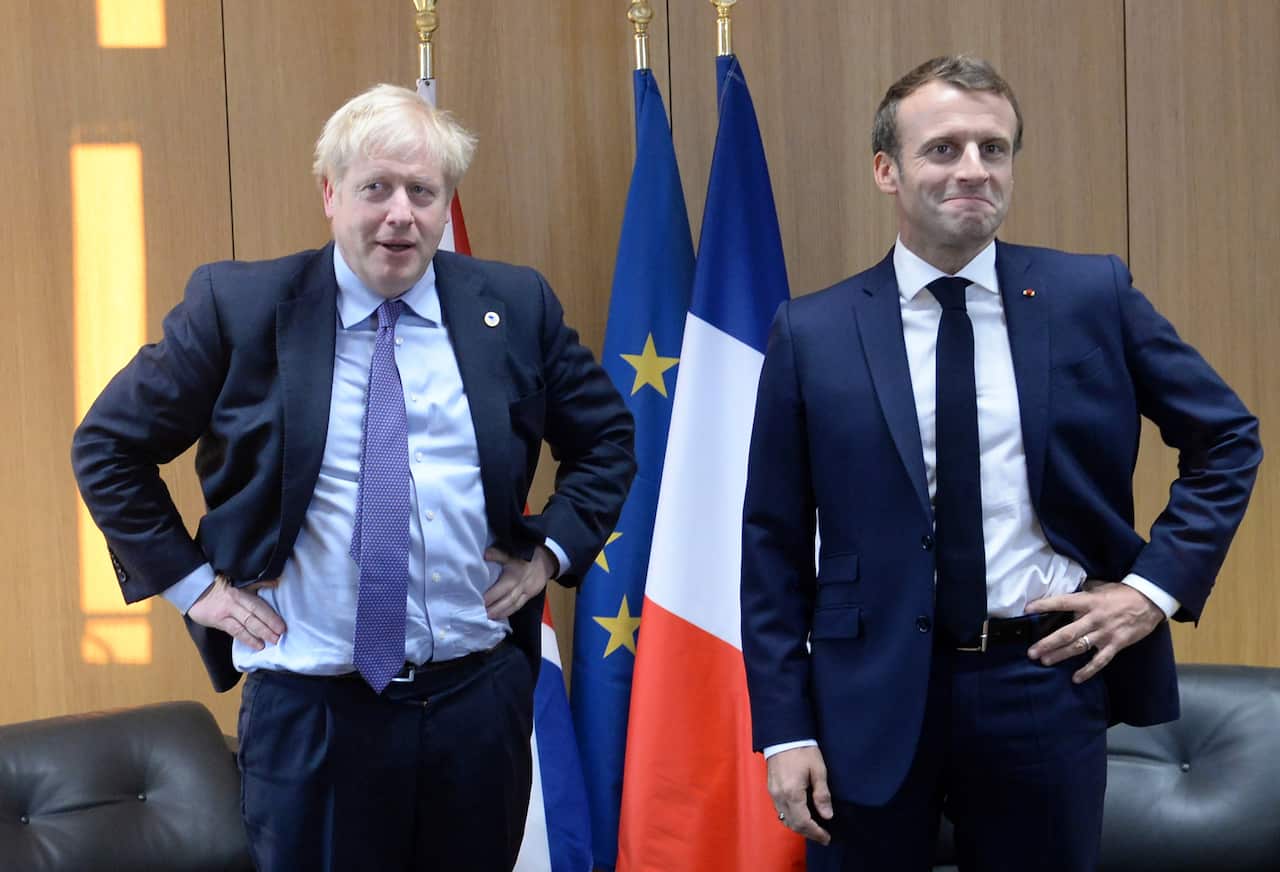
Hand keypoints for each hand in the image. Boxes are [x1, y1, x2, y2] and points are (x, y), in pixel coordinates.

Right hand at [187, 574, 284, 650]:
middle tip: (281, 636)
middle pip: (255, 613)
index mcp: (243, 591)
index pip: (260, 604)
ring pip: (247, 623)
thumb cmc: (221, 588)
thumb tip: (276, 583)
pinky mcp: (218, 620)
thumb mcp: (240, 584)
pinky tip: (257, 645)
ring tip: (273, 641)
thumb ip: (257, 585)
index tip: (283, 626)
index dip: (271, 615)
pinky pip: (235, 630)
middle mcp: (236, 600)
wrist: (196, 591)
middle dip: (269, 625)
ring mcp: (227, 611)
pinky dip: (248, 638)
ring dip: (261, 633)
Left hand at [483, 545, 554, 619]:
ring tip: (487, 618)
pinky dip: (508, 612)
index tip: (477, 602)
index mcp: (513, 577)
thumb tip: (485, 555)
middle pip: (505, 602)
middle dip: (492, 610)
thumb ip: (497, 554)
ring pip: (512, 606)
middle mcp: (519, 587)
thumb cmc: (527, 556)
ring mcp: (525, 593)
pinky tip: (499, 616)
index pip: (499, 590)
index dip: (489, 598)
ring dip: (500, 614)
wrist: (546, 561)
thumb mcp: (512, 552)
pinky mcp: (529, 596)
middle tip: (480, 615)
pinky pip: (518, 606)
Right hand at [767, 746, 832, 844]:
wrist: (783, 735)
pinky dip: (791, 818)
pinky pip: (780, 811)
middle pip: (793, 824)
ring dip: (799, 827)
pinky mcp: (771, 789)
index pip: (804, 822)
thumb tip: (827, 816)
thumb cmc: (803, 750)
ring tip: (813, 829)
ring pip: (785, 819)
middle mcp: (780, 796)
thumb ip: (822, 794)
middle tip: (822, 837)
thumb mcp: (818, 770)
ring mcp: (773, 793)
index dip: (816, 833)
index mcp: (792, 793)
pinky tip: (800, 816)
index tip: (827, 838)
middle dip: (808, 833)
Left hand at [1026, 581, 1164, 682]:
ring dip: (1061, 655)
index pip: (1062, 602)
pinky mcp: (1116, 645)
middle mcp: (1094, 618)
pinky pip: (1100, 661)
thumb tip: (1066, 591)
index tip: (1027, 610)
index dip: (1044, 605)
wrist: (1150, 601)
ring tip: (1044, 661)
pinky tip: (1076, 678)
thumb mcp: (1100, 587)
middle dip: (1048, 643)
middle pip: (1067, 633)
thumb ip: (1083, 592)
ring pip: (1079, 647)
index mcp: (1089, 601)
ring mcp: (1105, 633)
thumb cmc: (1122, 593)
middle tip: (1032, 651)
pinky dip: (1088, 670)